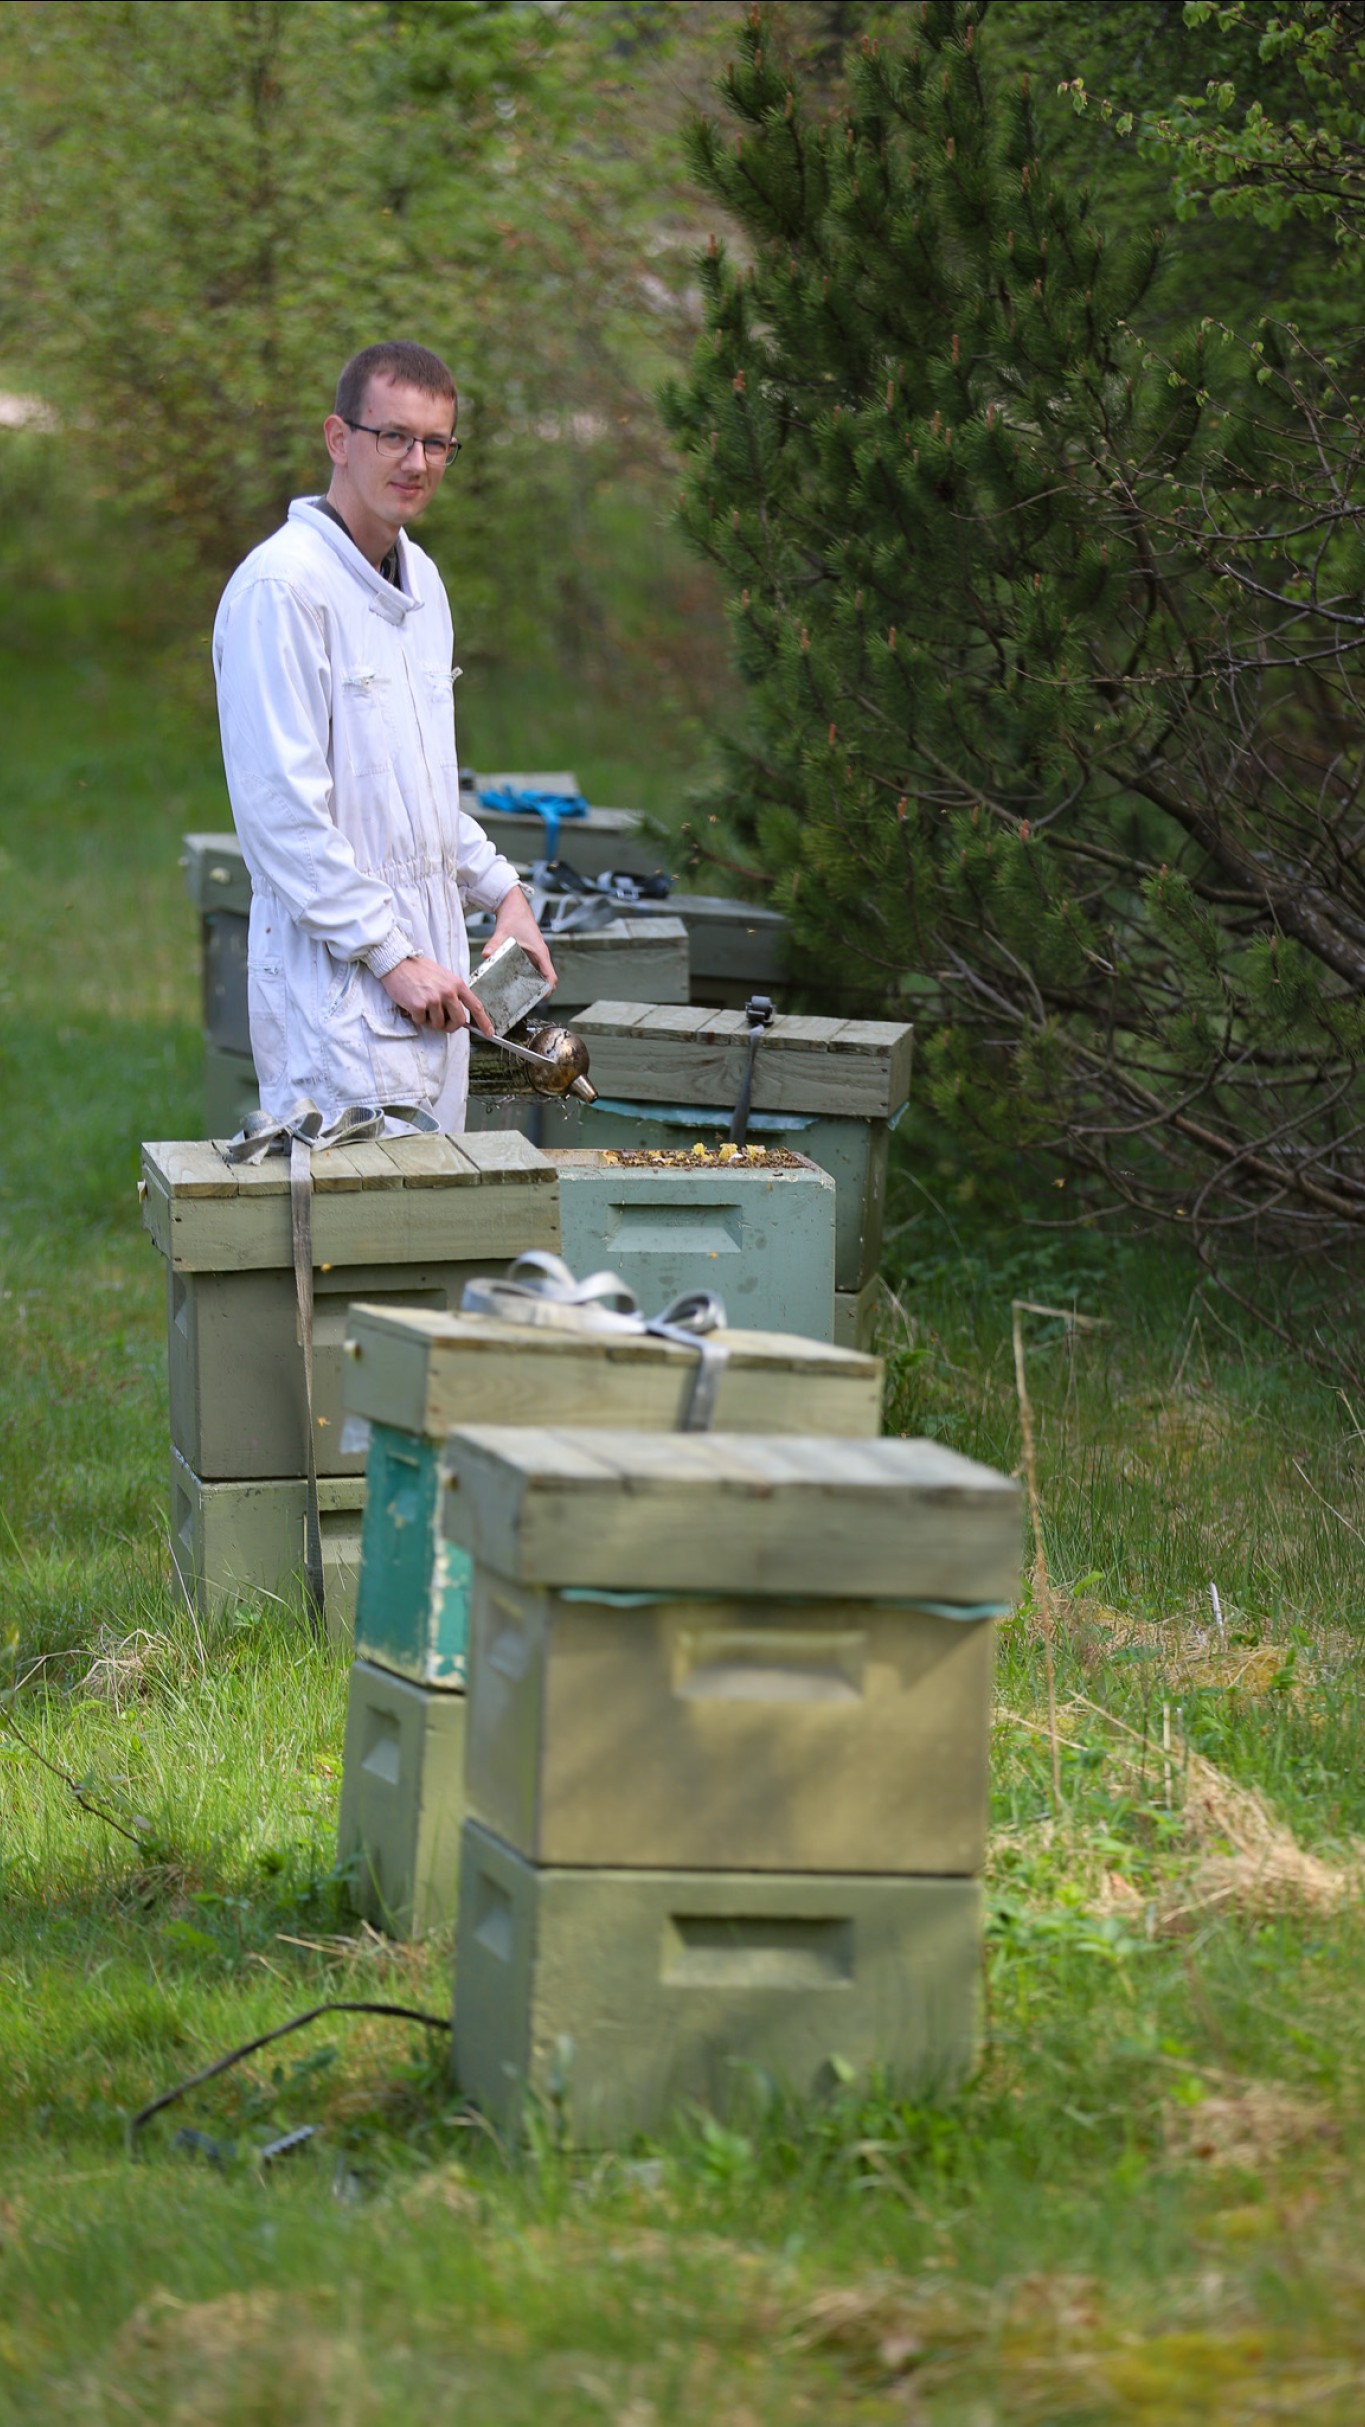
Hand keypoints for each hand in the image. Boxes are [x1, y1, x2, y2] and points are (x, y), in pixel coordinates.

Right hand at [381, 955, 495, 1035]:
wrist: (397, 961)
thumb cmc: (418, 969)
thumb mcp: (443, 976)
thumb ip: (452, 992)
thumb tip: (457, 1012)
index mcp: (456, 983)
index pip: (476, 1006)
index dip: (484, 1022)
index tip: (489, 1032)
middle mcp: (448, 992)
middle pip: (459, 1021)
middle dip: (450, 1026)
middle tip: (441, 1023)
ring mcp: (434, 999)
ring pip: (439, 1024)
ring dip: (430, 1020)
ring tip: (422, 1006)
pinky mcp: (420, 1005)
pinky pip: (422, 1021)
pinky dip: (416, 1017)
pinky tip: (412, 1005)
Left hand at [482, 884, 557, 991]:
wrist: (513, 905)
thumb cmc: (514, 917)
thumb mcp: (503, 932)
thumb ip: (495, 944)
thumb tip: (486, 955)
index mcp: (540, 952)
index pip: (551, 976)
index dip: (548, 989)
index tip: (541, 999)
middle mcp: (540, 955)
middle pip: (546, 979)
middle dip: (539, 991)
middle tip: (525, 1003)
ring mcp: (535, 955)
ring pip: (539, 975)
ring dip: (533, 985)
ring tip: (518, 997)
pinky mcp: (529, 953)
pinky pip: (532, 969)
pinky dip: (527, 977)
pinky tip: (512, 982)